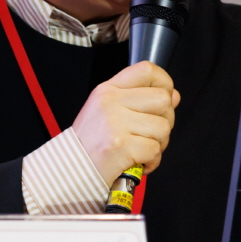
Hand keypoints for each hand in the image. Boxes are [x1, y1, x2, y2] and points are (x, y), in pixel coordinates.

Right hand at [70, 61, 179, 183]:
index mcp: (108, 89)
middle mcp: (110, 101)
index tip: (165, 99)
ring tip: (142, 151)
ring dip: (159, 145)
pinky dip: (152, 162)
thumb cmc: (91, 144)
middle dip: (166, 121)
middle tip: (151, 135)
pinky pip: (154, 150)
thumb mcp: (109, 112)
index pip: (147, 70)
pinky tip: (138, 163)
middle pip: (162, 100)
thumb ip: (140, 101)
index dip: (164, 83)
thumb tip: (173, 96)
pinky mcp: (119, 146)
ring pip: (163, 127)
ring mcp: (114, 123)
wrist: (68, 171)